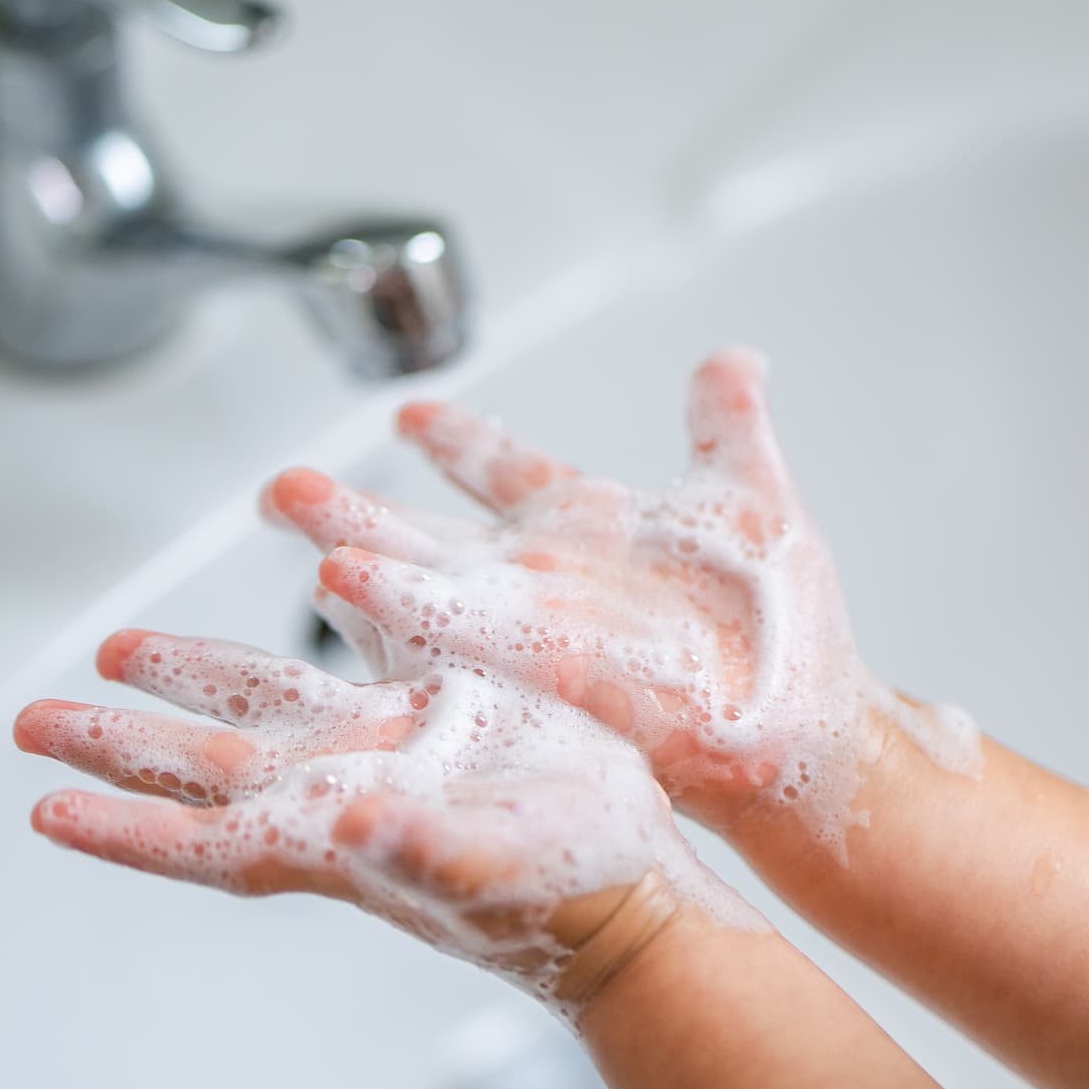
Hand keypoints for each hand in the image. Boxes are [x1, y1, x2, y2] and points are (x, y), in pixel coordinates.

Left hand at [14, 629, 748, 1010]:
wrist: (643, 898)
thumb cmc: (576, 904)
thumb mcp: (505, 874)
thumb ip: (433, 855)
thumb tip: (365, 826)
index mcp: (341, 838)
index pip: (206, 836)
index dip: (124, 826)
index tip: (45, 809)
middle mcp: (347, 797)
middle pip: (207, 767)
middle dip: (118, 743)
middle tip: (33, 720)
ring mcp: (390, 760)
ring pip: (262, 713)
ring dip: (185, 687)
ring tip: (113, 655)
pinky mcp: (443, 725)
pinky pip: (348, 674)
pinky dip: (304, 649)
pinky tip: (285, 619)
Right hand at [264, 348, 975, 855]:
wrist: (807, 731)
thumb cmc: (789, 640)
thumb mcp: (753, 500)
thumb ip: (726, 424)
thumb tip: (732, 357)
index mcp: (589, 527)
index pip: (503, 469)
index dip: (457, 441)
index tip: (410, 413)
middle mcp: (547, 579)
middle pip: (428, 534)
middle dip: (351, 508)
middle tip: (281, 484)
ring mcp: (539, 626)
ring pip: (421, 583)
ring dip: (355, 551)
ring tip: (292, 514)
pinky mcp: (545, 673)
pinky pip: (455, 640)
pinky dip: (399, 610)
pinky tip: (341, 583)